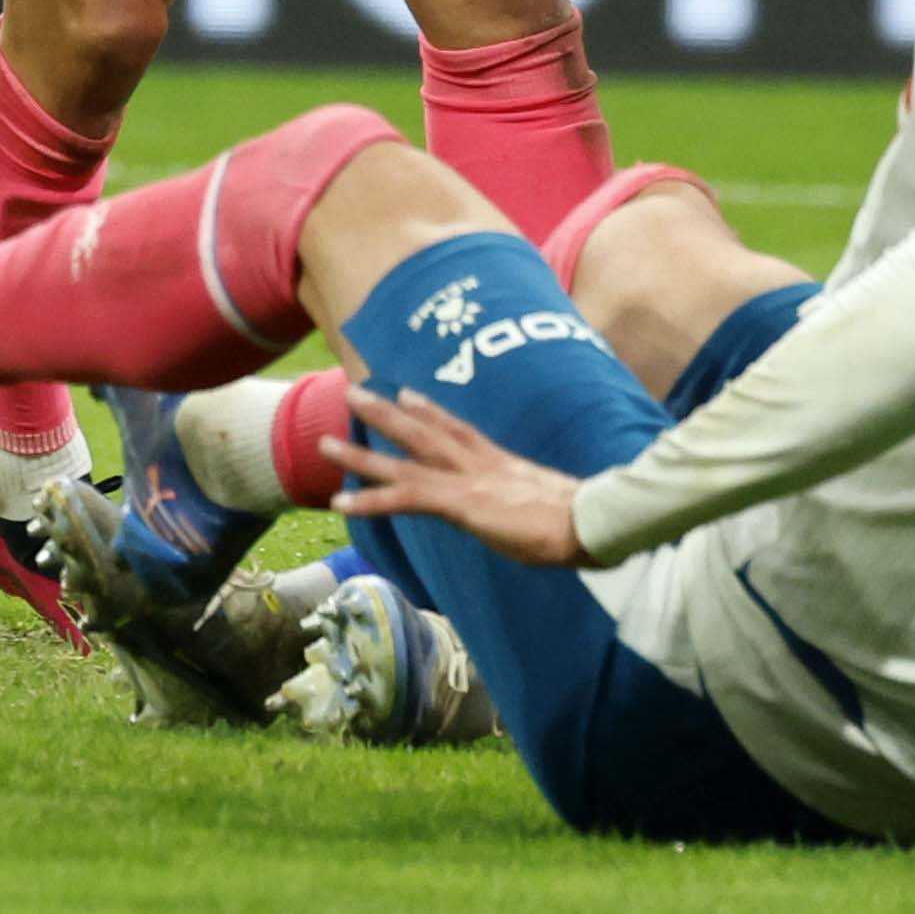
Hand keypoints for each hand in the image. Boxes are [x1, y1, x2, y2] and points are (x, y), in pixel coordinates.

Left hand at [332, 384, 596, 564]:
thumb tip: (547, 521)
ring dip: (359, 453)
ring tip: (323, 441)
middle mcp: (479, 465)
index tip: (408, 395)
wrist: (591, 521)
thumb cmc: (586, 522)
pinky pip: (404, 500)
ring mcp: (465, 481)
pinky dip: (369, 500)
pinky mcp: (457, 503)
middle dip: (387, 413)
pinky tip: (339, 500)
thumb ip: (538, 509)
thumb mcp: (557, 510)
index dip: (432, 412)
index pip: (460, 431)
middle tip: (355, 391)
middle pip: (424, 431)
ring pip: (401, 461)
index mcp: (502, 465)